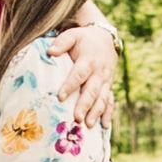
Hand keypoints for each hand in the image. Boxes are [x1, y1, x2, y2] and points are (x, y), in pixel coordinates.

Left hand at [49, 7, 119, 124]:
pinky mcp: (109, 87)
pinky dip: (109, 114)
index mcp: (89, 60)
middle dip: (85, 105)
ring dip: (96, 112)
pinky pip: (111, 102)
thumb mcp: (73, 35)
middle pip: (92, 91)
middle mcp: (99, 73)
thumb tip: (50, 52)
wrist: (106, 39)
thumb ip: (62, 42)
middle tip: (77, 118)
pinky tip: (105, 126)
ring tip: (88, 125)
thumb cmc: (84, 39)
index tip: (60, 97)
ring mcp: (106, 81)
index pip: (79, 74)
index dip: (70, 85)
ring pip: (102, 99)